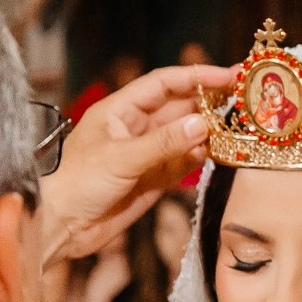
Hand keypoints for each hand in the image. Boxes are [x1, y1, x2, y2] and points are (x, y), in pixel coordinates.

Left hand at [38, 63, 236, 264]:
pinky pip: (182, 163)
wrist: (58, 226)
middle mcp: (135, 128)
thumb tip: (203, 125)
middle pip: (179, 107)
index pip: (164, 84)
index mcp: (120, 110)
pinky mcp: (152, 180)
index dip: (196, 77)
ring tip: (236, 128)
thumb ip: (164, 143)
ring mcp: (145, 154)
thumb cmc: (74, 182)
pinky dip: (199, 158)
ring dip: (208, 132)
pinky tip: (215, 153)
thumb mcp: (120, 158)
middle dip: (209, 102)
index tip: (228, 75)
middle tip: (242, 100)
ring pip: (185, 136)